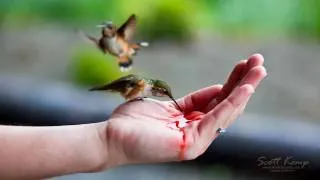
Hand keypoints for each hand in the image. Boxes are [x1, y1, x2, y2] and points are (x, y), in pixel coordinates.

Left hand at [100, 54, 266, 167]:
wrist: (112, 136)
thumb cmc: (135, 121)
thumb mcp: (169, 105)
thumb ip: (193, 101)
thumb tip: (217, 89)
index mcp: (191, 124)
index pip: (217, 102)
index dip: (231, 83)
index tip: (242, 65)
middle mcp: (197, 133)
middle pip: (226, 106)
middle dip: (244, 83)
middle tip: (259, 62)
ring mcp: (195, 142)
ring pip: (226, 112)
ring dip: (244, 90)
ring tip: (259, 70)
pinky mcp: (189, 145)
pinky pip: (215, 120)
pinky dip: (231, 103)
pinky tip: (244, 88)